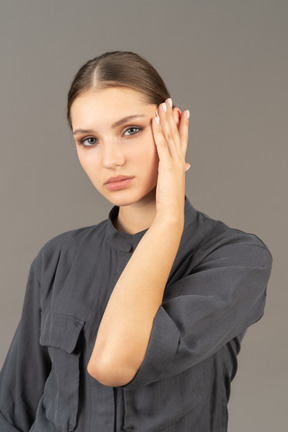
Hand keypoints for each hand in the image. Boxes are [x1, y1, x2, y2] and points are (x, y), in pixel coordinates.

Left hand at [152, 98, 189, 223]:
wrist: (172, 212)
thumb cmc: (169, 203)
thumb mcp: (170, 185)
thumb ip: (171, 176)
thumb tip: (173, 171)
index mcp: (180, 164)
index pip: (182, 141)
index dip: (183, 126)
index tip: (183, 113)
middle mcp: (179, 160)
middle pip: (177, 133)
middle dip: (174, 116)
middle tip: (171, 101)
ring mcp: (173, 162)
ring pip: (170, 135)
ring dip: (166, 119)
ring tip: (163, 104)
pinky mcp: (166, 166)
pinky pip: (161, 144)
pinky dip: (159, 131)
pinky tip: (155, 119)